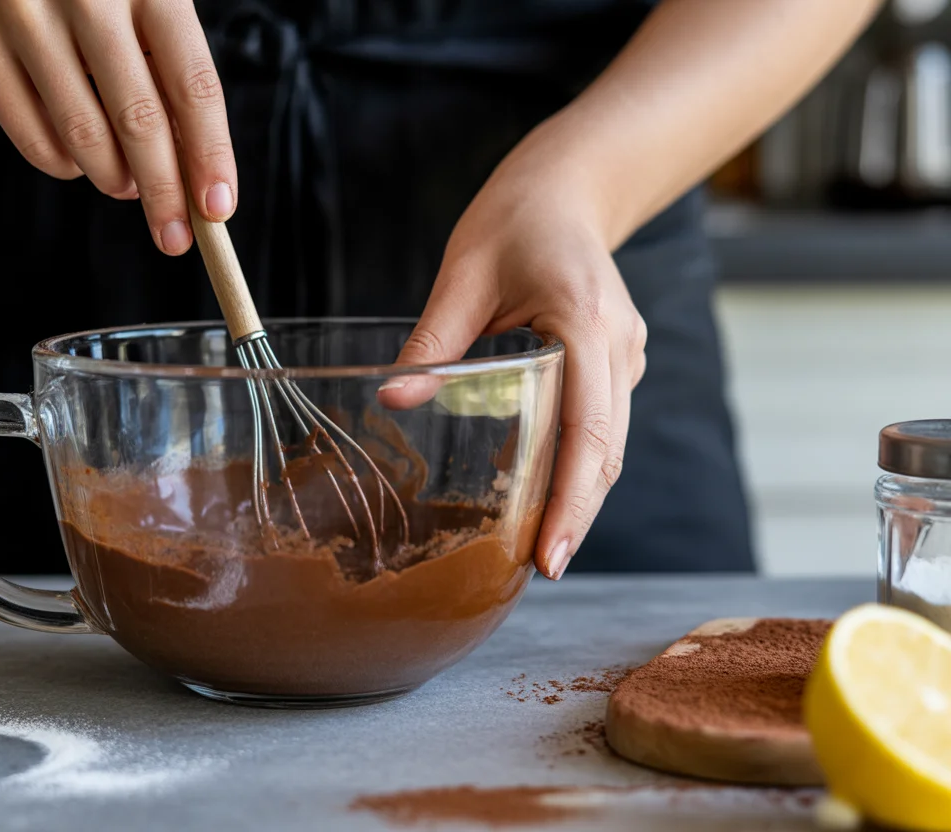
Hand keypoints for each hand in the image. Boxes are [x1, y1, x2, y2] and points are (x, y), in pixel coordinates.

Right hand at [0, 0, 235, 253]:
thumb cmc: (104, 8)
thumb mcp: (150, 25)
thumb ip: (175, 90)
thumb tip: (200, 185)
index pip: (193, 84)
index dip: (210, 154)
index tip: (217, 210)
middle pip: (137, 118)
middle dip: (163, 191)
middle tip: (174, 237)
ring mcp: (23, 16)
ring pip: (82, 137)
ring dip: (114, 179)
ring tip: (126, 184)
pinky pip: (34, 141)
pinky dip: (66, 167)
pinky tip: (80, 158)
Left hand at [378, 138, 646, 580]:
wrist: (570, 187)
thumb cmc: (516, 218)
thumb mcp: (463, 272)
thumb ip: (433, 339)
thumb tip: (393, 400)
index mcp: (586, 320)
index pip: (588, 429)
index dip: (572, 499)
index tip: (551, 553)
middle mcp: (619, 345)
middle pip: (606, 451)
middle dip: (577, 515)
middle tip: (541, 569)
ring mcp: (626, 355)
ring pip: (609, 445)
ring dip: (579, 497)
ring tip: (539, 548)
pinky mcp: (617, 362)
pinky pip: (601, 425)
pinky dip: (577, 465)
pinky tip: (543, 496)